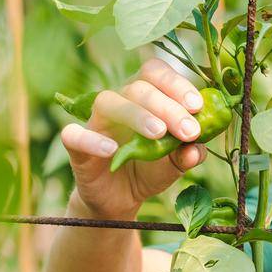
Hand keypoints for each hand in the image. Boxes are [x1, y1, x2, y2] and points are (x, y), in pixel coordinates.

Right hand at [60, 59, 208, 219]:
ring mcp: (95, 122)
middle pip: (138, 86)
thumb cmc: (148, 170)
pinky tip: (112, 151)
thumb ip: (188, 154)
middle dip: (168, 106)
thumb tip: (196, 150)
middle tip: (189, 131)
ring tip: (159, 134)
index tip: (197, 106)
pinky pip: (73, 135)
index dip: (176, 84)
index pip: (156, 73)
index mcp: (144, 96)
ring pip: (108, 102)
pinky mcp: (76, 146)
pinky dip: (91, 140)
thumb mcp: (174, 165)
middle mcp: (119, 102)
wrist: (120, 199)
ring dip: (136, 114)